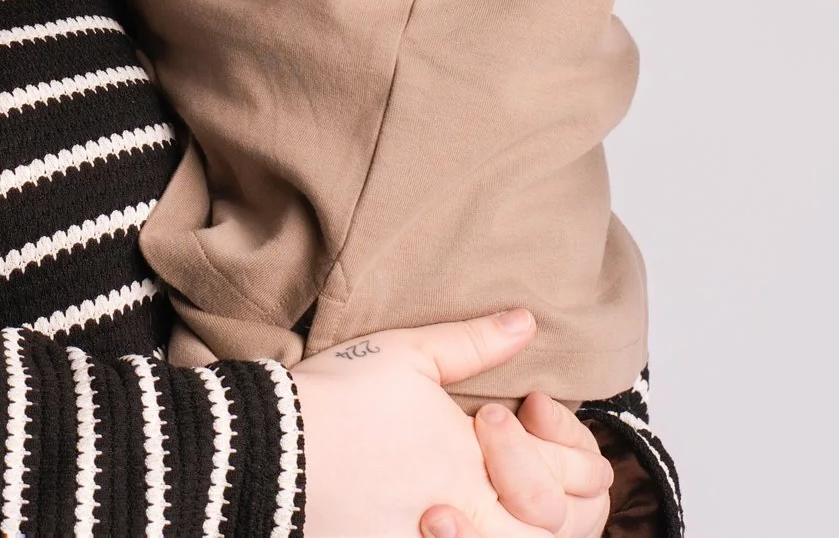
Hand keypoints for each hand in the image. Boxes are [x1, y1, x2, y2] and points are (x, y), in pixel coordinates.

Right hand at [286, 308, 612, 537]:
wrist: (268, 451)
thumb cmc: (333, 402)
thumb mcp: (407, 355)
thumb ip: (474, 342)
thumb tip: (525, 322)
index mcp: (484, 466)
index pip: (571, 471)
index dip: (564, 437)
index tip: (524, 408)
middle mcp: (475, 517)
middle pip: (565, 527)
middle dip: (569, 489)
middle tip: (531, 448)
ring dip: (534, 518)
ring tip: (508, 485)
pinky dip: (481, 531)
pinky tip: (465, 508)